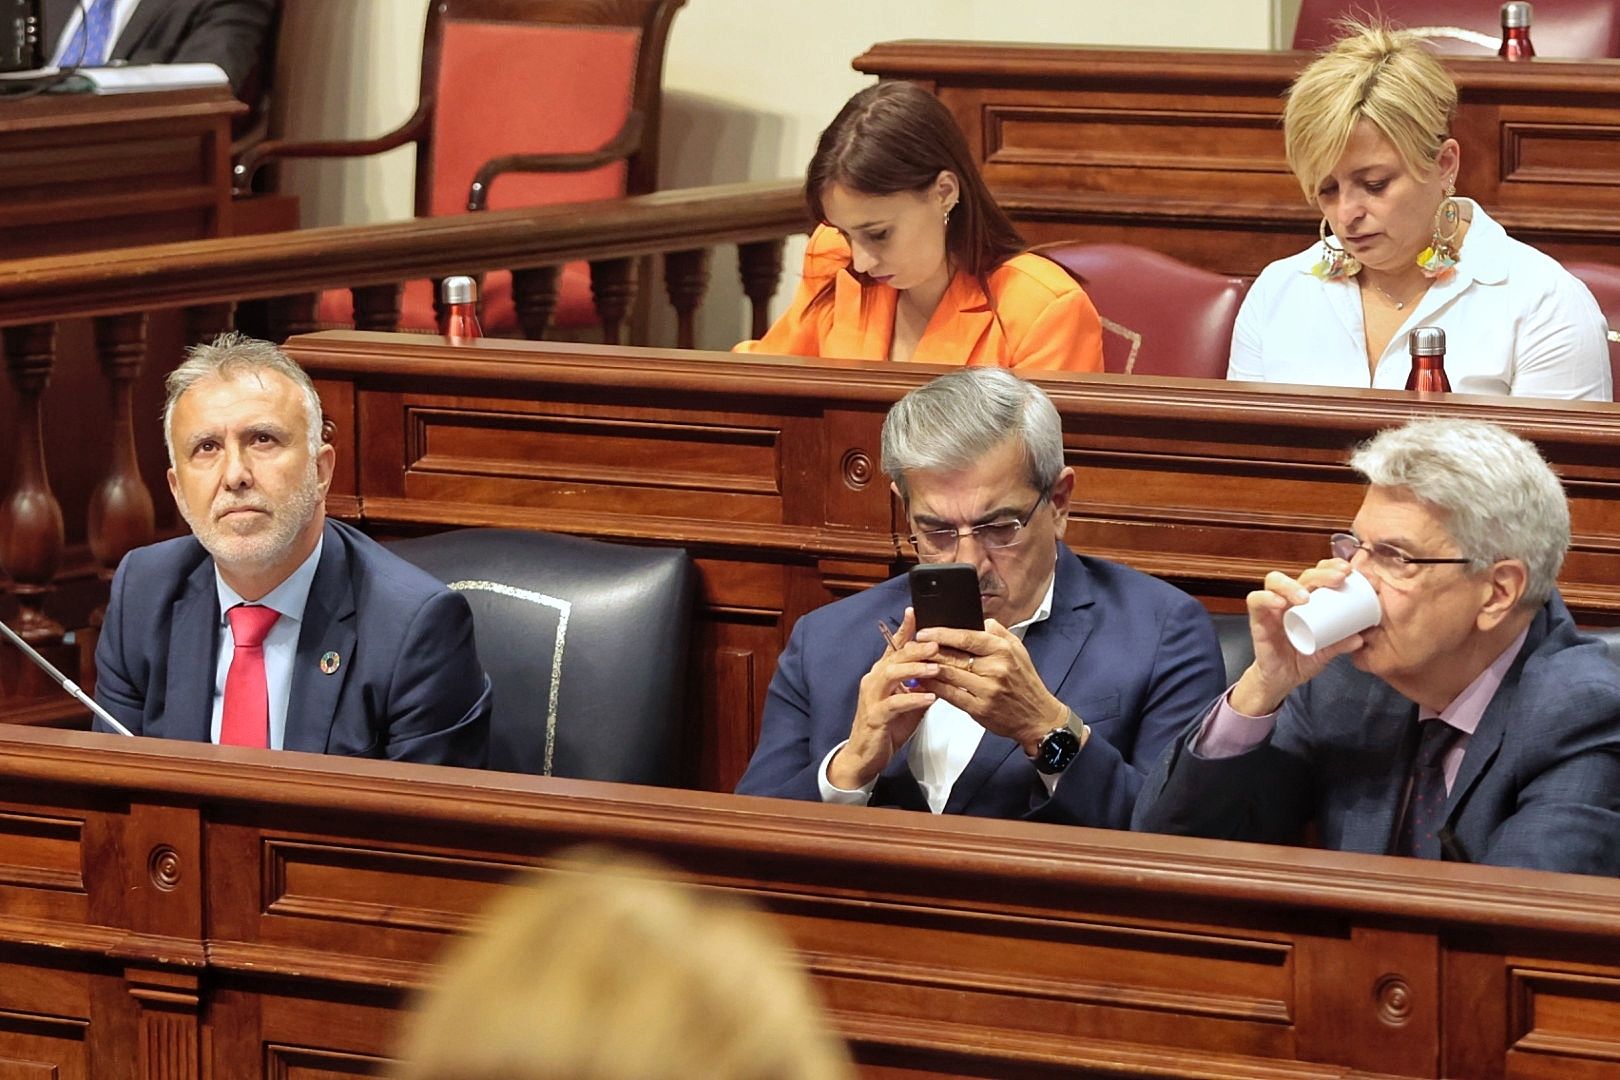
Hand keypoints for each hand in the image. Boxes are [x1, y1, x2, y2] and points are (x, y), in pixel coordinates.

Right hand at [828, 607, 939, 789]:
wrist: (865, 755)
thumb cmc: (888, 726)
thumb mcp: (909, 701)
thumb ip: (922, 685)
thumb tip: (943, 670)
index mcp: (882, 673)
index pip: (893, 646)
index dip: (904, 629)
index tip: (915, 612)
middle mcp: (874, 680)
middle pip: (895, 656)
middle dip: (917, 648)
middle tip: (937, 644)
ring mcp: (872, 697)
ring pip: (891, 675)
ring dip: (915, 670)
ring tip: (936, 669)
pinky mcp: (875, 716)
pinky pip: (894, 704)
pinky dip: (912, 699)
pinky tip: (929, 698)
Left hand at [913, 621, 1068, 754]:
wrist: (1037, 716)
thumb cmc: (1025, 682)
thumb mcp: (1018, 650)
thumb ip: (997, 632)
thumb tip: (978, 619)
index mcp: (1003, 650)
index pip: (967, 636)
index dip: (942, 633)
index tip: (924, 630)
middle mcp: (996, 668)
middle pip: (954, 655)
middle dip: (929, 650)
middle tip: (912, 647)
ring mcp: (987, 689)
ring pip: (948, 674)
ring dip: (927, 667)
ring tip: (913, 662)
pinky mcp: (980, 708)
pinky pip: (950, 694)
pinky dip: (934, 686)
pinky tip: (924, 681)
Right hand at [1229, 558, 1367, 715]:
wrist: (1281, 679)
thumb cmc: (1302, 659)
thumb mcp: (1326, 652)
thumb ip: (1341, 644)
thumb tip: (1360, 638)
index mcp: (1308, 602)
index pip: (1317, 574)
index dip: (1331, 567)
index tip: (1349, 571)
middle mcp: (1290, 600)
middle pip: (1302, 575)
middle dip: (1321, 573)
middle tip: (1339, 579)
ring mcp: (1272, 608)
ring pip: (1275, 581)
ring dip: (1291, 585)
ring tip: (1305, 597)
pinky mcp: (1258, 620)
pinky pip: (1256, 601)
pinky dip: (1266, 598)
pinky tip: (1280, 603)